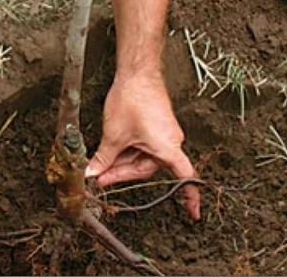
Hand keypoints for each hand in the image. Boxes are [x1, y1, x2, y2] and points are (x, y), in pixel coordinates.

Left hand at [85, 73, 200, 219]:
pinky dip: (127, 150)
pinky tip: (110, 150)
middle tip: (99, 177)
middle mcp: (171, 142)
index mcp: (167, 148)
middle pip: (147, 169)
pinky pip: (143, 146)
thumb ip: (104, 159)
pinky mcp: (157, 126)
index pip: (184, 179)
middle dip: (122, 173)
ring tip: (100, 163)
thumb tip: (93, 174)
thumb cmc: (132, 100)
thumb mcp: (113, 135)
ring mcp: (164, 134)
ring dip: (122, 161)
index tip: (193, 214)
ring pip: (142, 158)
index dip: (189, 197)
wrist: (137, 73)